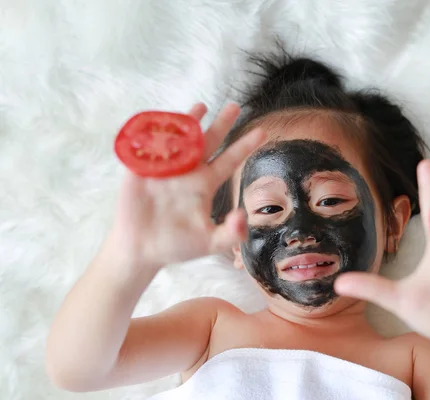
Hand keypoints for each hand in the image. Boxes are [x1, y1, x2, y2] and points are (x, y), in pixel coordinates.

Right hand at [109, 103, 265, 269]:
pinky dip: (156, 132)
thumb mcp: (209, 243)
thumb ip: (230, 234)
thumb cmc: (177, 246)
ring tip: (201, 107)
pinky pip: (150, 146)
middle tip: (236, 106)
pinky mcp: (142, 170)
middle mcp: (189, 171)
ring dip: (189, 122)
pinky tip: (164, 119)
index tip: (263, 132)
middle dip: (222, 124)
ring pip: (181, 138)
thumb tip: (242, 217)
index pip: (229, 160)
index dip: (245, 146)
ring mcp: (166, 168)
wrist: (141, 249)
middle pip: (208, 142)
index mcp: (205, 184)